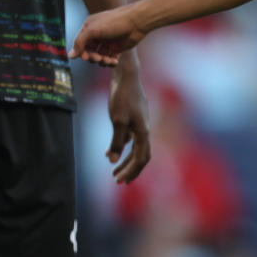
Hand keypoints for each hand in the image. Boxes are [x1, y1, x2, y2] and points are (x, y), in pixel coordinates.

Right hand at [69, 5, 145, 66]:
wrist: (137, 22)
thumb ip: (80, 42)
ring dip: (102, 61)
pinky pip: (109, 59)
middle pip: (89, 52)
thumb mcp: (94, 30)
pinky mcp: (116, 48)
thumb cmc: (115, 22)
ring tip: (110, 61)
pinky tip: (114, 62)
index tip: (87, 57)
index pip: (80, 44)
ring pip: (99, 57)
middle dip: (93, 57)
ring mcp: (106, 42)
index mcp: (89, 27)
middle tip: (100, 58)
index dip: (82, 52)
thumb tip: (71, 55)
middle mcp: (97, 34)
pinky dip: (111, 62)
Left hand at [107, 59, 151, 183]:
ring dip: (126, 160)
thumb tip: (111, 160)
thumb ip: (116, 142)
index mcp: (144, 132)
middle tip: (116, 181)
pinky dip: (123, 146)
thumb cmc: (122, 97)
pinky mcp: (136, 118)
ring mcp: (141, 124)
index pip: (141, 159)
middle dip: (129, 169)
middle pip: (140, 156)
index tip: (119, 181)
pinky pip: (132, 138)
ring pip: (136, 147)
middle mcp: (145, 129)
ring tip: (113, 168)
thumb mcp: (117, 120)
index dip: (131, 172)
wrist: (127, 76)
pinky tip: (112, 148)